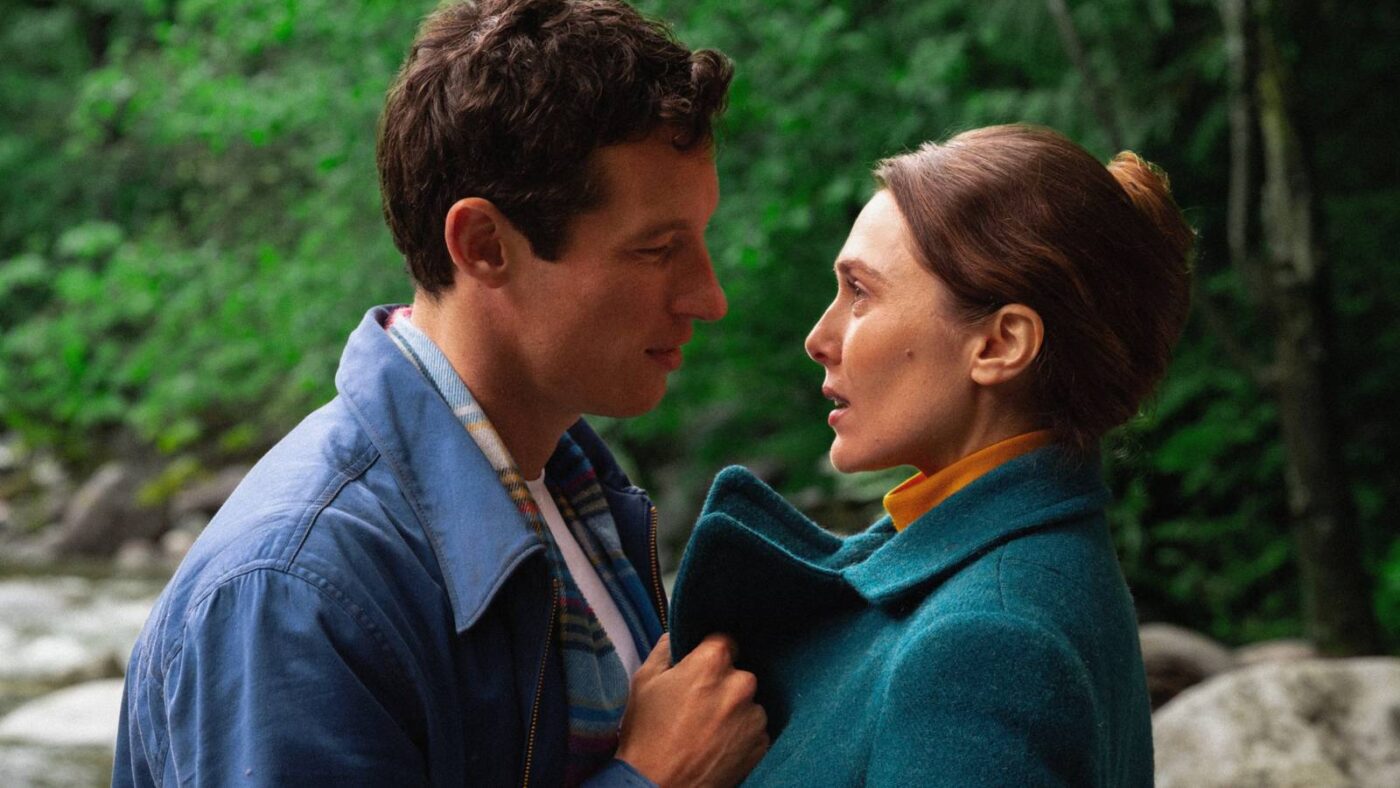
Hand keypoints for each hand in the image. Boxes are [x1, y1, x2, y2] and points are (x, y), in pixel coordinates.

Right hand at [615, 633, 768, 786]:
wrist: (657, 787)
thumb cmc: (647, 734)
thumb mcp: (645, 681)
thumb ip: (666, 649)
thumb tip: (678, 635)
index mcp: (713, 663)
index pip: (724, 642)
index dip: (709, 655)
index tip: (699, 670)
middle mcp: (741, 685)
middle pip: (737, 673)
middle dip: (721, 683)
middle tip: (697, 704)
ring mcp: (754, 716)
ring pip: (747, 702)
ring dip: (732, 709)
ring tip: (706, 729)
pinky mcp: (761, 743)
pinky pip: (753, 728)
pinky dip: (739, 733)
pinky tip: (716, 743)